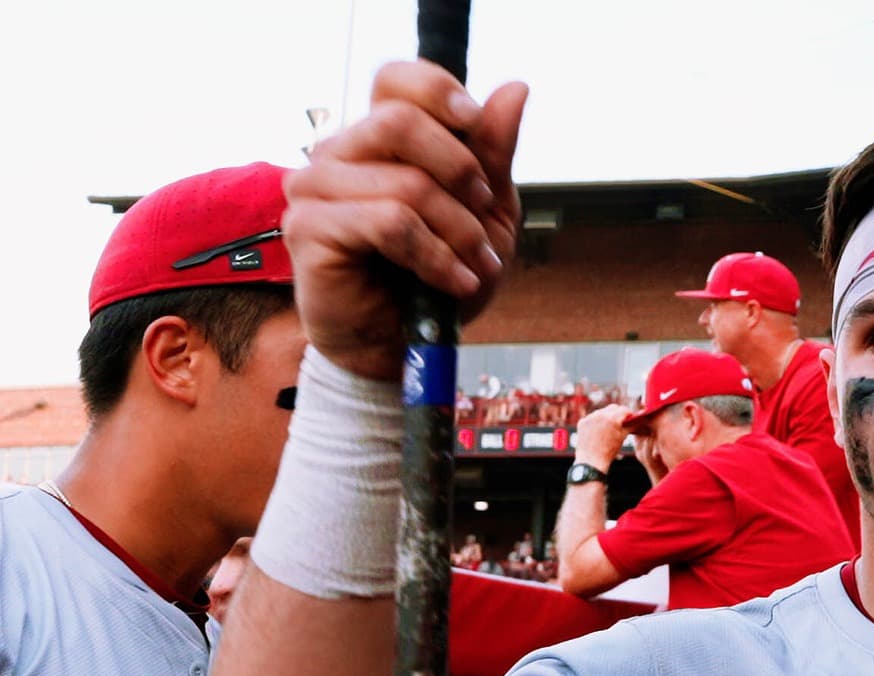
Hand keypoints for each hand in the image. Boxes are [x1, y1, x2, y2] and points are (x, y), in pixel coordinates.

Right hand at [283, 61, 527, 379]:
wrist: (406, 348)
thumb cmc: (439, 278)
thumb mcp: (484, 212)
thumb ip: (493, 153)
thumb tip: (516, 88)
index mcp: (377, 139)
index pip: (396, 80)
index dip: (439, 92)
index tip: (474, 126)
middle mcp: (338, 154)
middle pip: (401, 122)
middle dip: (462, 174)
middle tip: (482, 216)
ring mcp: (315, 188)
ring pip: (405, 182)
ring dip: (458, 230)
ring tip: (474, 266)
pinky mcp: (309, 229)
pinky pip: (389, 223)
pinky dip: (436, 256)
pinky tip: (453, 282)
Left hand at [574, 405, 633, 469]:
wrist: (591, 461)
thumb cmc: (609, 451)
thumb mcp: (622, 437)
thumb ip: (630, 426)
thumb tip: (637, 420)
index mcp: (612, 418)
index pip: (624, 409)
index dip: (629, 414)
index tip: (630, 418)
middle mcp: (600, 414)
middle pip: (613, 408)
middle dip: (618, 413)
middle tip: (621, 421)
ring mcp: (590, 417)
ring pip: (602, 412)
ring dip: (607, 417)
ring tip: (609, 428)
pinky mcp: (582, 422)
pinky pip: (592, 418)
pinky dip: (596, 422)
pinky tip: (598, 431)